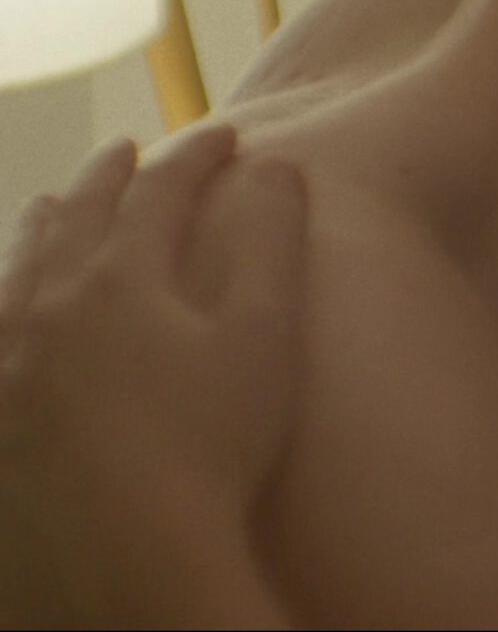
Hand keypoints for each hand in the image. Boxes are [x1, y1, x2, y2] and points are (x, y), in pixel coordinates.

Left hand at [0, 122, 309, 626]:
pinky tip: (12, 299)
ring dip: (43, 223)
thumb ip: (272, 244)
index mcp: (122, 279)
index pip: (162, 191)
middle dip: (108, 175)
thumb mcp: (264, 339)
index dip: (198, 155)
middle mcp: (48, 303)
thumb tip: (277, 167)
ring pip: (16, 264)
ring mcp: (5, 356)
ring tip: (52, 205)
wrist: (119, 552)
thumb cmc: (208, 449)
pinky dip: (5, 287)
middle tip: (128, 151)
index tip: (227, 137)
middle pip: (74, 216)